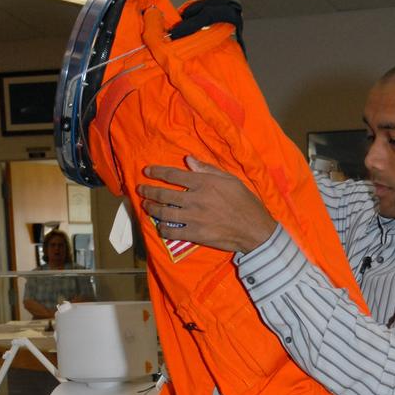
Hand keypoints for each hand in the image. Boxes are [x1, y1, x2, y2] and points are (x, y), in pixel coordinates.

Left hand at [138, 157, 276, 252]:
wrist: (254, 230)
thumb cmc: (244, 202)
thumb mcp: (229, 179)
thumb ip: (207, 169)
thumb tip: (188, 160)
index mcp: (203, 182)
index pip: (173, 175)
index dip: (157, 172)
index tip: (147, 171)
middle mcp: (195, 199)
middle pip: (164, 194)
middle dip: (149, 191)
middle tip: (141, 190)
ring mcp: (194, 218)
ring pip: (165, 213)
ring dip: (153, 210)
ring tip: (147, 207)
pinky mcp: (195, 234)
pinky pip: (173, 232)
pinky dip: (164, 230)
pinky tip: (160, 227)